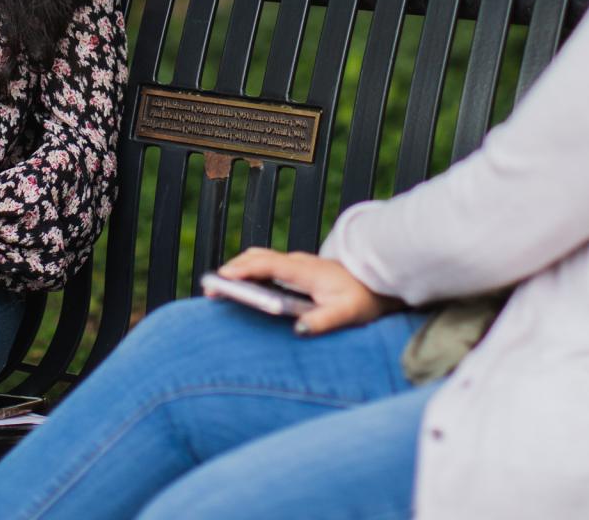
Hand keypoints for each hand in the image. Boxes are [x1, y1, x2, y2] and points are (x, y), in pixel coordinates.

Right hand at [214, 247, 396, 337]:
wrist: (378, 283)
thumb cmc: (362, 299)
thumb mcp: (346, 314)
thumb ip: (322, 321)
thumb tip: (298, 330)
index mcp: (304, 271)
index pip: (267, 264)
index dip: (242, 270)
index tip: (222, 278)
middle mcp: (297, 263)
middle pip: (257, 258)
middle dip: (232, 270)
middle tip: (210, 289)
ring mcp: (296, 264)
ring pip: (260, 258)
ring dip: (238, 268)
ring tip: (219, 287)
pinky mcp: (297, 270)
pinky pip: (266, 264)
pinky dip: (248, 270)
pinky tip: (241, 285)